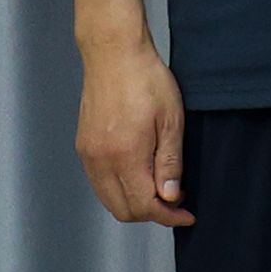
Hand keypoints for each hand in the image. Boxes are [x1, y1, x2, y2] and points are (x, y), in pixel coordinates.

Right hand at [75, 37, 192, 226]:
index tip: (187, 215)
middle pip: (123, 210)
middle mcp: (100, 161)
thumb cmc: (148, 82)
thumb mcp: (171, 121)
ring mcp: (88, 155)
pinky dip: (119, 189)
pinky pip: (99, 183)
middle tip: (177, 200)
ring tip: (161, 187)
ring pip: (109, 199)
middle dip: (151, 213)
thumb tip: (169, 198)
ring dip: (134, 202)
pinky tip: (140, 174)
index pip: (143, 205)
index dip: (168, 216)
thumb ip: (169, 163)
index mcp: (124, 156)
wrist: (114, 56)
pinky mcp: (83, 147)